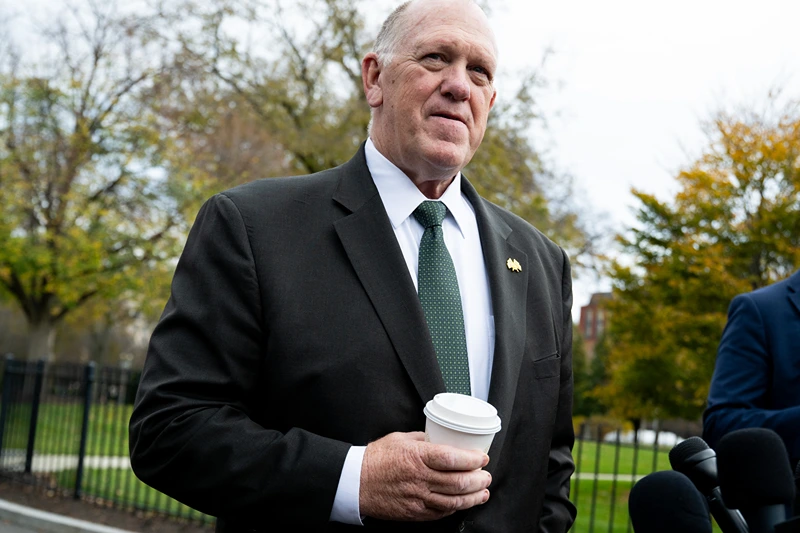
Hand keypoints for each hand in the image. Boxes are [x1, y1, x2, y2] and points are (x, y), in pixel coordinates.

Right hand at [359, 431, 491, 520]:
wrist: (355, 482)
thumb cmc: (375, 459)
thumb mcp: (400, 439)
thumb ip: (423, 439)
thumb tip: (440, 437)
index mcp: (417, 456)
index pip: (453, 459)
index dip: (473, 459)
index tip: (482, 457)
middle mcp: (420, 478)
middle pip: (459, 482)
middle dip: (479, 480)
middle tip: (486, 475)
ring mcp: (418, 498)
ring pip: (454, 501)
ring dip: (473, 497)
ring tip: (483, 492)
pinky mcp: (414, 512)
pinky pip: (440, 513)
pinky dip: (455, 508)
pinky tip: (462, 503)